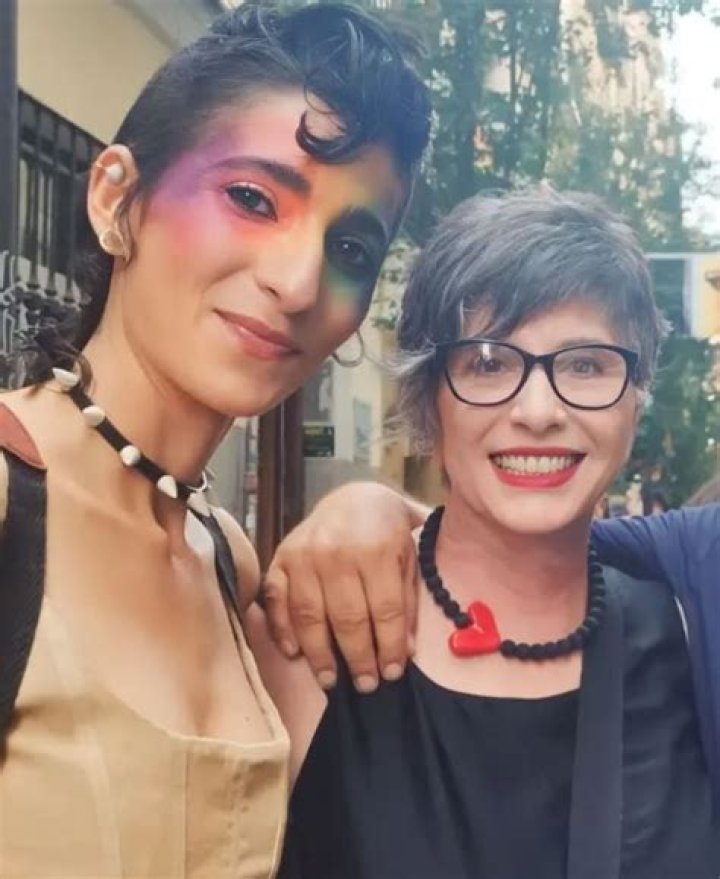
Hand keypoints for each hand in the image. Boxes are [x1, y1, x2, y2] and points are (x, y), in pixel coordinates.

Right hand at [263, 482, 423, 692]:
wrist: (355, 497)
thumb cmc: (388, 533)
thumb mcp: (409, 558)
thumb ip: (406, 602)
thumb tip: (405, 651)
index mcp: (376, 549)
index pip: (384, 610)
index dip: (389, 646)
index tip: (391, 673)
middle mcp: (337, 551)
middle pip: (347, 618)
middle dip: (357, 658)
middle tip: (365, 685)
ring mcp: (305, 554)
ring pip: (309, 614)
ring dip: (319, 653)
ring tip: (331, 680)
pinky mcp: (281, 557)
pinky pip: (275, 599)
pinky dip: (282, 628)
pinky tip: (294, 653)